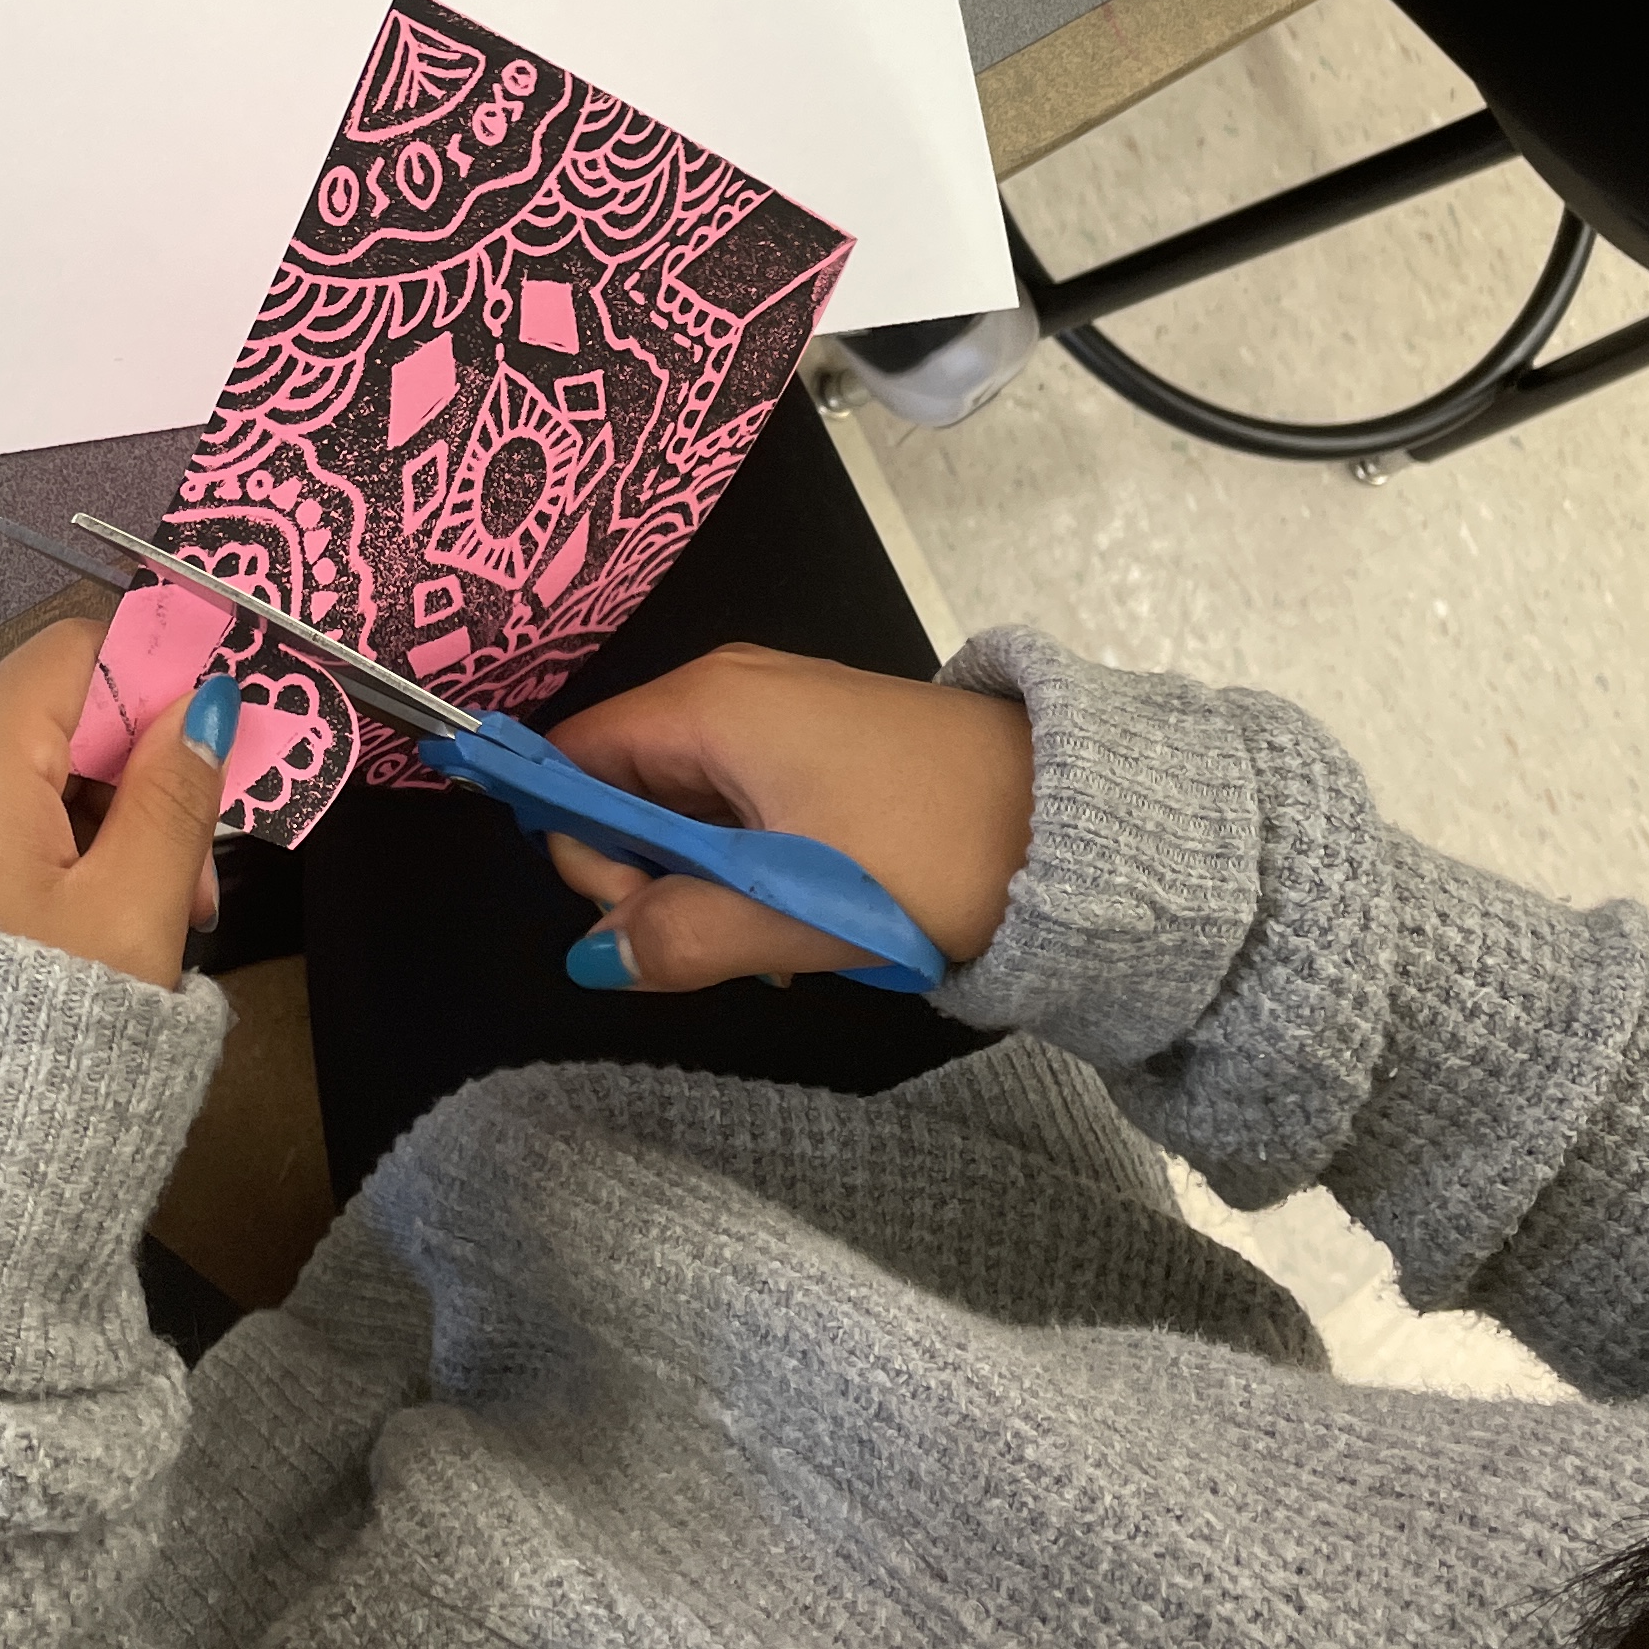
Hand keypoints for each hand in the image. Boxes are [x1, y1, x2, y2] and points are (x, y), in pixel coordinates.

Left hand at [0, 619, 239, 992]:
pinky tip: (72, 938)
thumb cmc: (32, 1042)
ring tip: (144, 925)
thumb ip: (174, 796)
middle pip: (42, 722)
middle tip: (196, 875)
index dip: (156, 683)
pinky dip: (26, 861)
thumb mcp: (132, 914)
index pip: (74, 653)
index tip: (212, 749)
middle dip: (131, 779)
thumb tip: (200, 704)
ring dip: (87, 829)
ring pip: (6, 785)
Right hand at [541, 646, 1031, 993]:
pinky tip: (806, 914)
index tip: (638, 919)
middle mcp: (730, 690)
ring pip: (685, 808)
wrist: (1077, 820)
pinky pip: (741, 806)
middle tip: (723, 941)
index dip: (581, 848)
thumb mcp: (798, 910)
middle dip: (649, 878)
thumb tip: (594, 958)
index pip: (572, 762)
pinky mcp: (823, 746)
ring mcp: (780, 714)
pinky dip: (751, 866)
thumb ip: (684, 937)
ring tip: (779, 940)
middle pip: (623, 786)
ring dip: (706, 886)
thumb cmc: (931, 849)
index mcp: (707, 705)